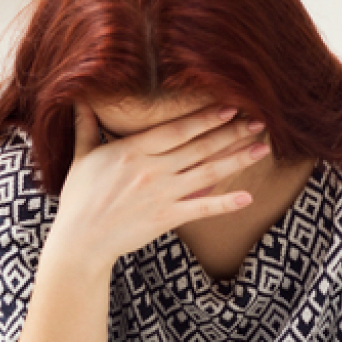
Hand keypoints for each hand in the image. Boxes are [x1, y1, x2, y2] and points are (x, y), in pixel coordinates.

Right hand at [44, 104, 268, 271]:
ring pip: (208, 172)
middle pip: (200, 147)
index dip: (205, 118)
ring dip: (237, 159)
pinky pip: (202, 208)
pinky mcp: (167, 217)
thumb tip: (80, 100)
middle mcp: (153, 169)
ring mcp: (162, 194)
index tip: (229, 107)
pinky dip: (226, 203)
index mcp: (133, 150)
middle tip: (258, 121)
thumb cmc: (79, 199)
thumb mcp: (81, 158)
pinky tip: (248, 197)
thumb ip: (86, 127)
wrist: (81, 241)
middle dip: (231, 133)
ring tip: (262, 148)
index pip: (177, 129)